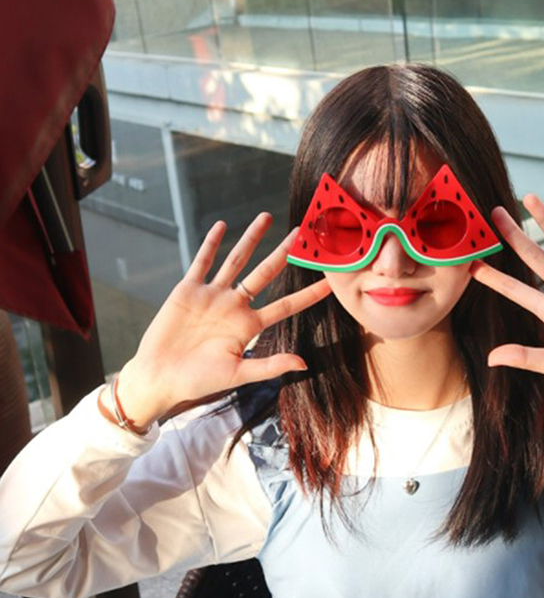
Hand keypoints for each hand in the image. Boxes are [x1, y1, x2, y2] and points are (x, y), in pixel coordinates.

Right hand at [115, 213, 330, 427]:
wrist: (160, 377)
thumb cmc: (198, 381)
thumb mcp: (238, 374)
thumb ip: (270, 366)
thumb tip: (304, 364)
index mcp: (249, 325)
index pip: (287, 305)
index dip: (308, 294)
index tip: (329, 282)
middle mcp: (235, 306)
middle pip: (265, 272)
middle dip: (283, 252)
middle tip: (301, 232)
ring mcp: (212, 295)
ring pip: (237, 260)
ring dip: (251, 239)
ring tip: (266, 217)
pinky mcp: (188, 290)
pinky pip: (202, 262)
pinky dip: (211, 243)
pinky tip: (222, 226)